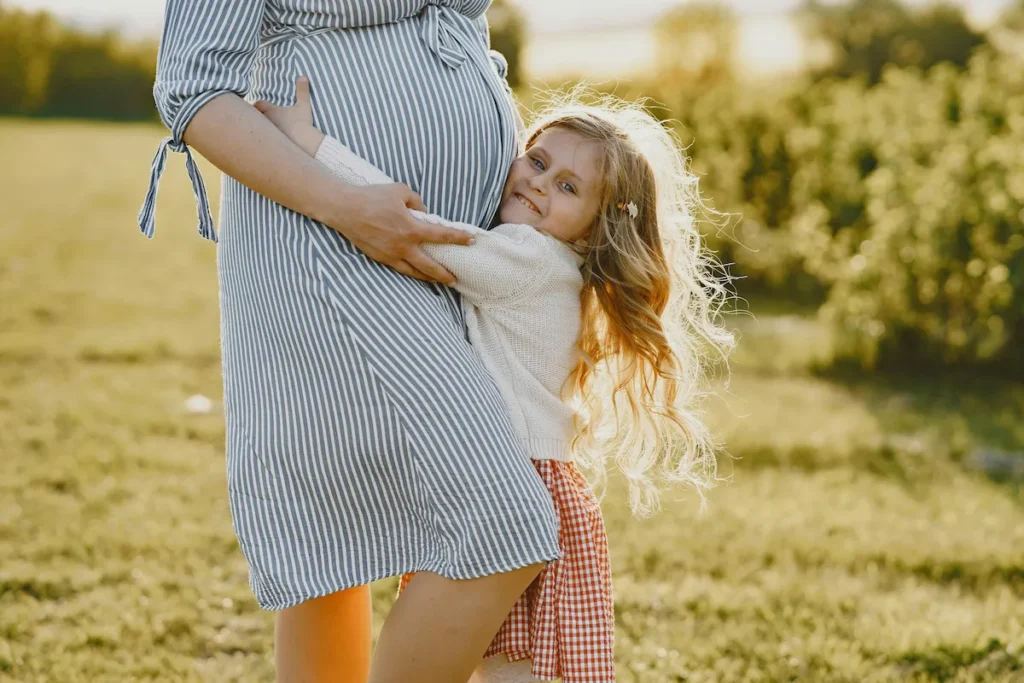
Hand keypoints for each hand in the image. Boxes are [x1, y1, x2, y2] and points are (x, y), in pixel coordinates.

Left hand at [253, 76, 323, 156]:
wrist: (303, 142)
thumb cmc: (302, 122)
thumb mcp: (304, 105)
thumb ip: (302, 91)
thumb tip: (303, 76)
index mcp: (272, 111)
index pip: (258, 105)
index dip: (257, 104)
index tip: (257, 104)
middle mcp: (267, 121)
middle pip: (255, 117)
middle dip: (255, 116)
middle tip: (256, 116)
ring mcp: (268, 134)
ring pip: (258, 129)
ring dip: (259, 128)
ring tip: (261, 128)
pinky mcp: (270, 145)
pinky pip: (263, 140)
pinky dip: (264, 139)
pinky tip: (268, 142)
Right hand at [328, 183, 474, 283]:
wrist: (345, 209)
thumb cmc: (373, 197)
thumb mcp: (401, 191)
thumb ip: (418, 201)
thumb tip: (425, 212)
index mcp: (411, 228)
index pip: (441, 235)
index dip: (459, 238)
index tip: (472, 240)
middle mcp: (403, 246)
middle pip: (430, 266)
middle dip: (444, 275)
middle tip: (456, 280)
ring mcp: (391, 255)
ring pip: (414, 272)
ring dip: (428, 278)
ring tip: (439, 281)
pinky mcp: (380, 258)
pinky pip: (400, 269)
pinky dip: (411, 272)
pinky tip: (417, 272)